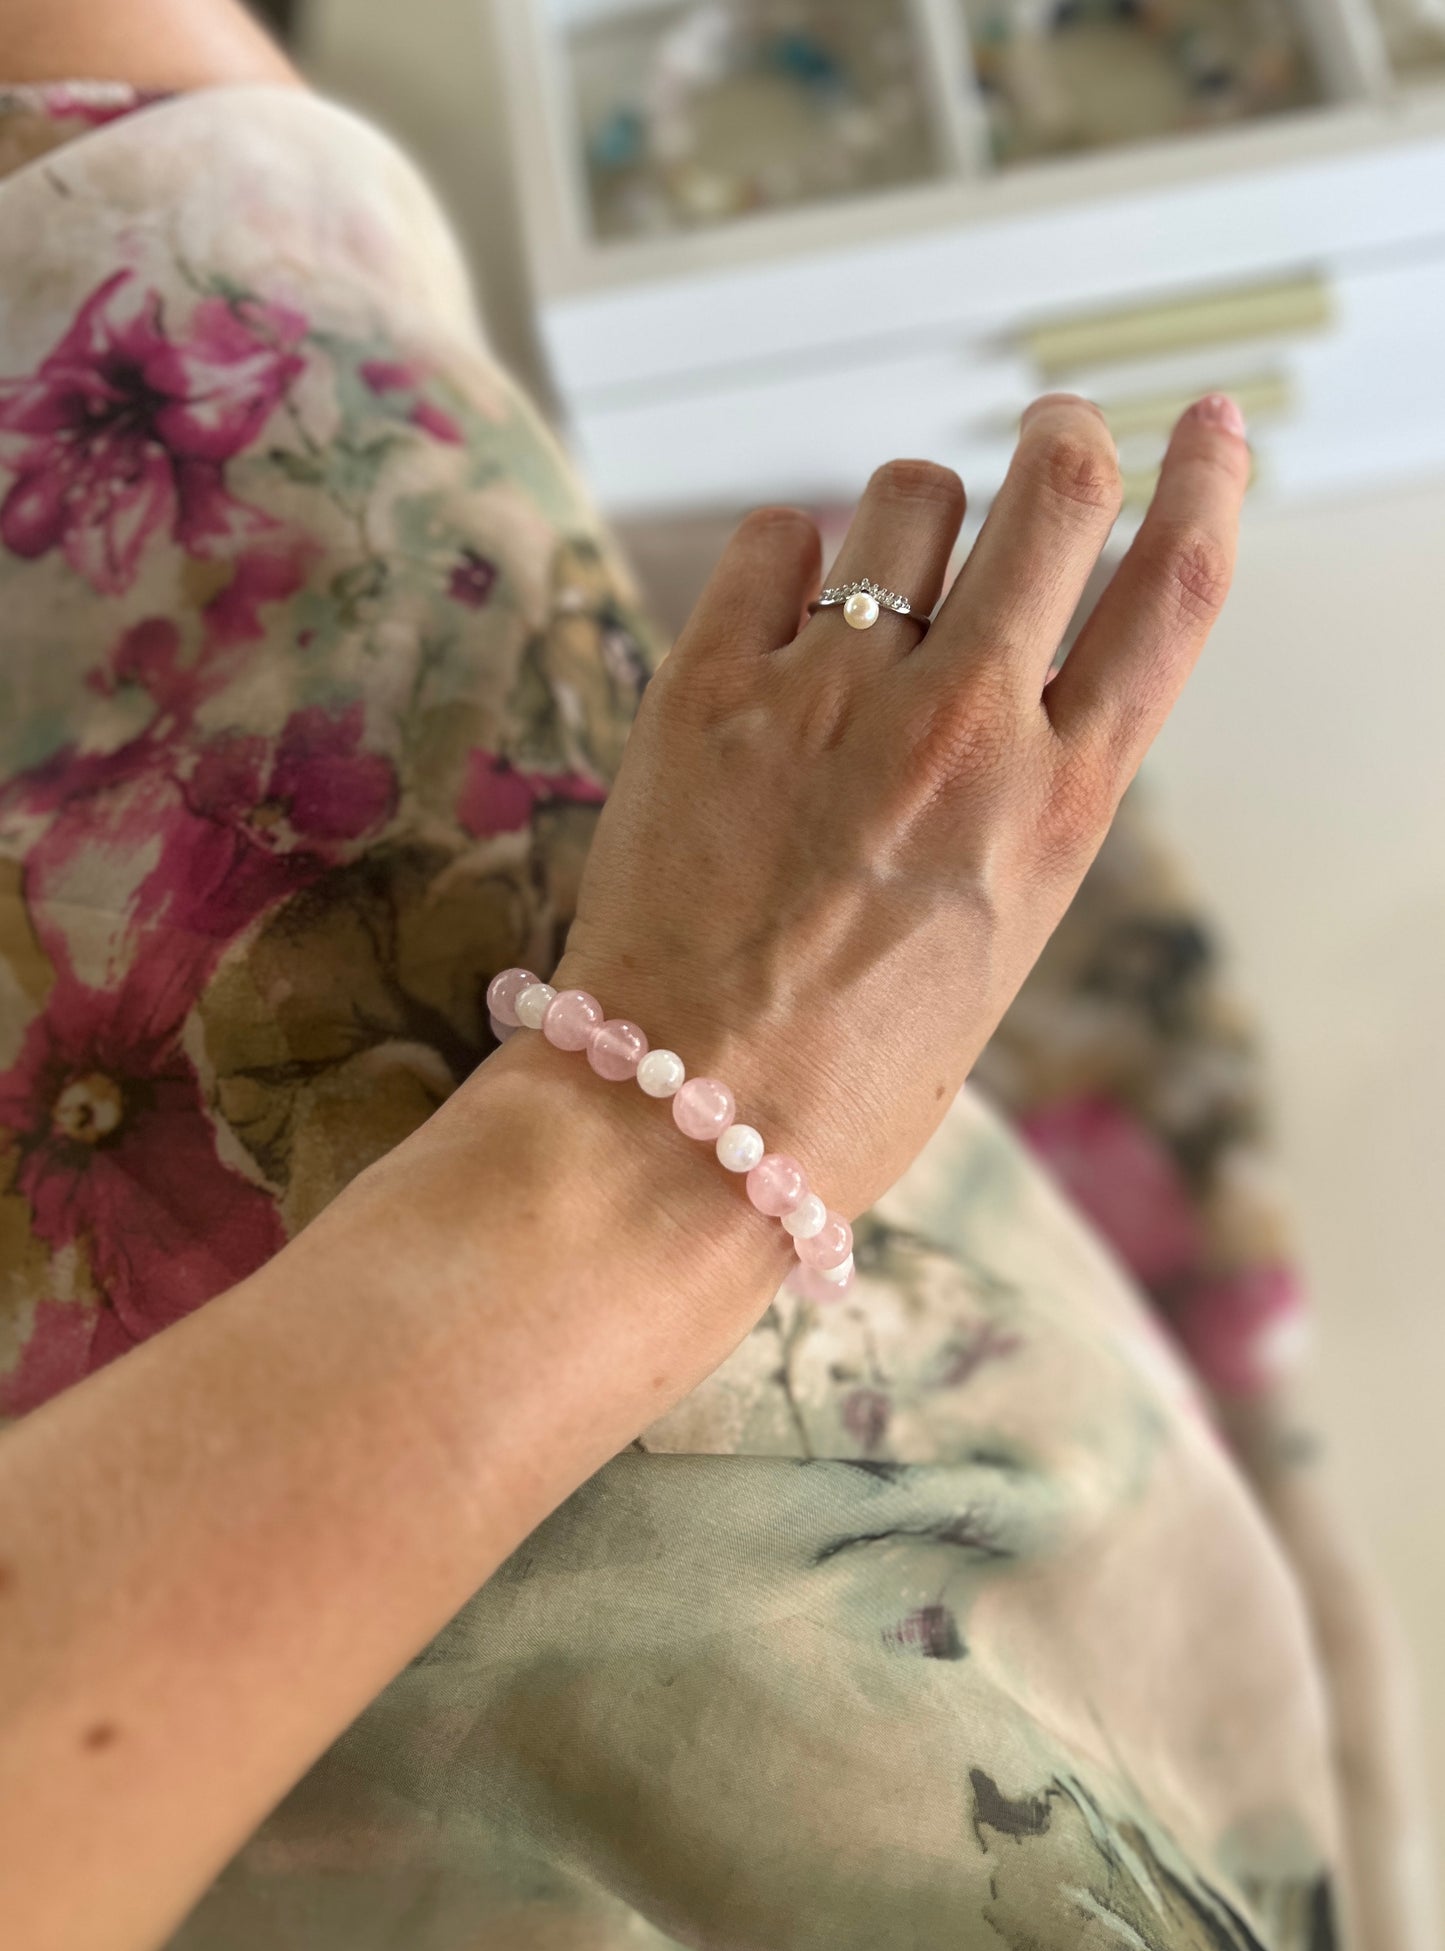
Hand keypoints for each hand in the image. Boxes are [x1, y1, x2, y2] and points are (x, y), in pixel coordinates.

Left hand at [550, 393, 1249, 1213]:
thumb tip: (1008, 681)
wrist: (686, 1126)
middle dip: (1063, 440)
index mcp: (1058, 807)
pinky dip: (786, 562)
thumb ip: (1023, 800)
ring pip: (910, 496)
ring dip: (912, 520)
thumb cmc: (850, 1070)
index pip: (1175, 593)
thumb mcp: (998, 936)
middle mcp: (964, 729)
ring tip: (876, 589)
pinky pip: (774, 539)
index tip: (1207, 425)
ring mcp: (832, 697)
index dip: (1206, 484)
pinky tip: (775, 627)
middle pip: (1057, 490)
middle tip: (1049, 433)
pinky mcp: (709, 688)